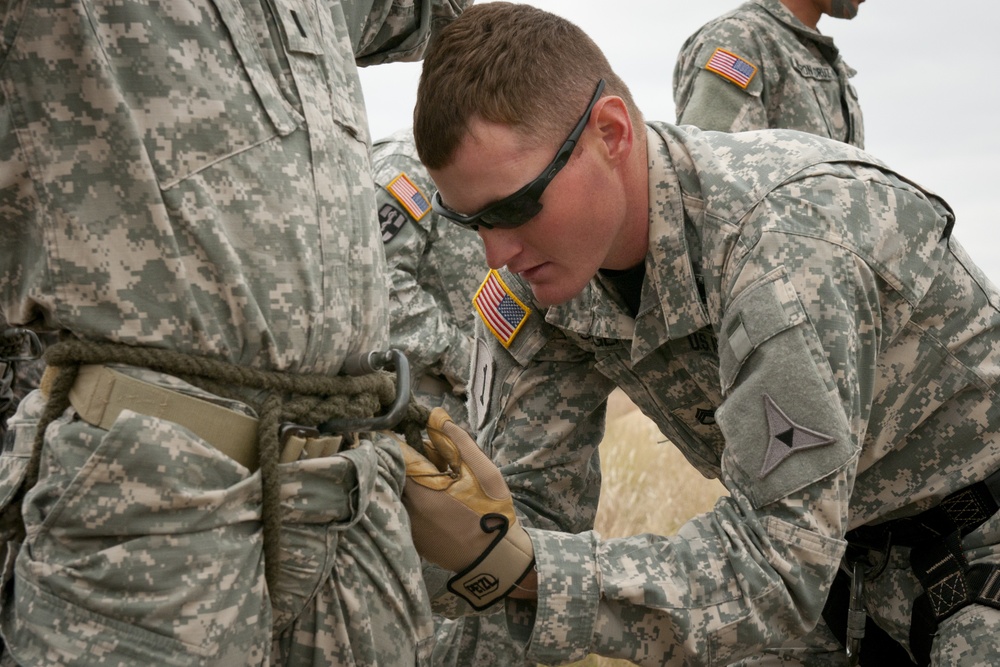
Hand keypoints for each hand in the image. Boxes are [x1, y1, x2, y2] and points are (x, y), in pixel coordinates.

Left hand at [399, 408, 533, 609]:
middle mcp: (407, 510)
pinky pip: (403, 511)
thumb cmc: (492, 512)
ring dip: (407, 481)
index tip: (401, 429)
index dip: (396, 439)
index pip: (395, 456)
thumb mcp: (484, 472)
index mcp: (423, 492)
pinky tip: (433, 502)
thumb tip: (437, 417)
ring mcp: (407, 526)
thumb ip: (459, 443)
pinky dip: (412, 501)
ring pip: (397, 493)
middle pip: (392, 474)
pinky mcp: (411, 538)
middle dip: (404, 459)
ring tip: (432, 480)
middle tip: (423, 455)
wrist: (493, 557)